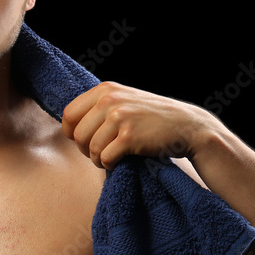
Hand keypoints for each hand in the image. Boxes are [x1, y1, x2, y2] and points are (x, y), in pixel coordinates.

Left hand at [61, 81, 214, 168]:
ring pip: (91, 149)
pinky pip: (105, 158)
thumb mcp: (123, 100)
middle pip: (77, 135)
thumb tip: (68, 125)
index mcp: (104, 90)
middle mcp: (110, 100)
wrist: (186, 126)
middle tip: (102, 152)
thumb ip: (98, 106)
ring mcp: (120, 117)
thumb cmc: (151, 118)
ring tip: (111, 157)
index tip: (86, 140)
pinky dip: (109, 165)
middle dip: (86, 149)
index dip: (72, 132)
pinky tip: (119, 161)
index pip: (68, 114)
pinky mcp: (129, 137)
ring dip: (98, 159)